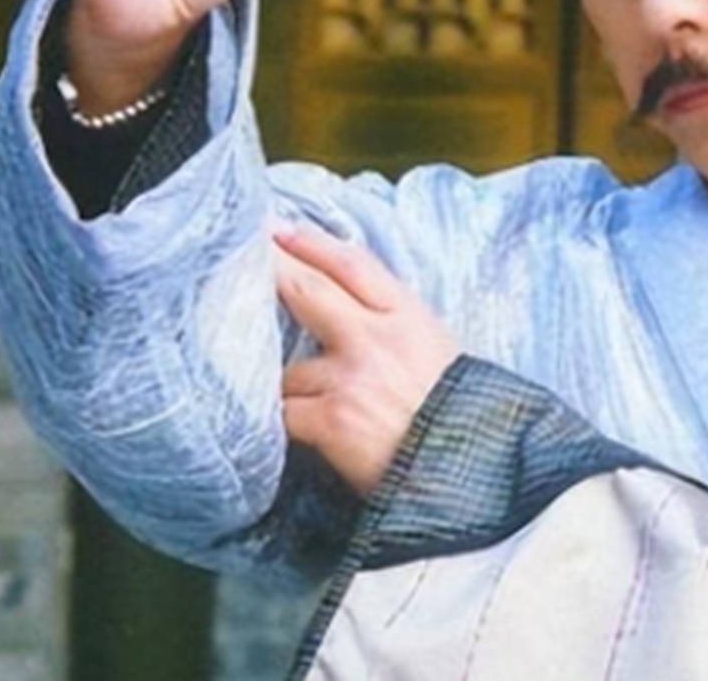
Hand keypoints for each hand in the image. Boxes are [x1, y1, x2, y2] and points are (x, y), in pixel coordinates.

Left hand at [274, 224, 459, 496]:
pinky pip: (284, 412)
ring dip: (279, 383)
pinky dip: (278, 420)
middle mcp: (378, 338)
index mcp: (410, 317)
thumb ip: (395, 329)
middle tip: (233, 257)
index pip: (353, 263)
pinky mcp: (332, 420)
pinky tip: (278, 428)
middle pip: (307, 290)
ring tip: (282, 397)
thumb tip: (345, 313)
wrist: (474, 476)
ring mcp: (351, 378)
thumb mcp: (440, 355)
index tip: (277, 229)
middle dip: (268, 270)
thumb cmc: (460, 421)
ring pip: (288, 367)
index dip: (311, 243)